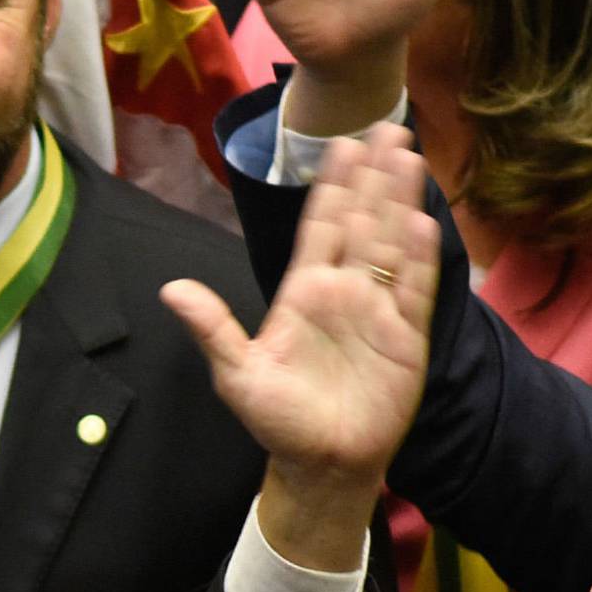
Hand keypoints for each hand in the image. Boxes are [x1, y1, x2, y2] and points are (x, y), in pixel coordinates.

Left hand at [161, 124, 438, 566]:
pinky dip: (417, 259)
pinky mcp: (406, 339)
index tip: (341, 144)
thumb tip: (170, 289)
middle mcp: (344, 293)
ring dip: (399, 202)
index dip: (331, 187)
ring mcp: (378, 312)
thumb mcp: (237, 374)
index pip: (320, 228)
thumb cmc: (278, 421)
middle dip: (372, 176)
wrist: (322, 465)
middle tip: (387, 126)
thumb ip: (211, 328)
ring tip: (408, 157)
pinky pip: (414, 291)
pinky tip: (421, 223)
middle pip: (362, 222)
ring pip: (390, 245)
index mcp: (303, 293)